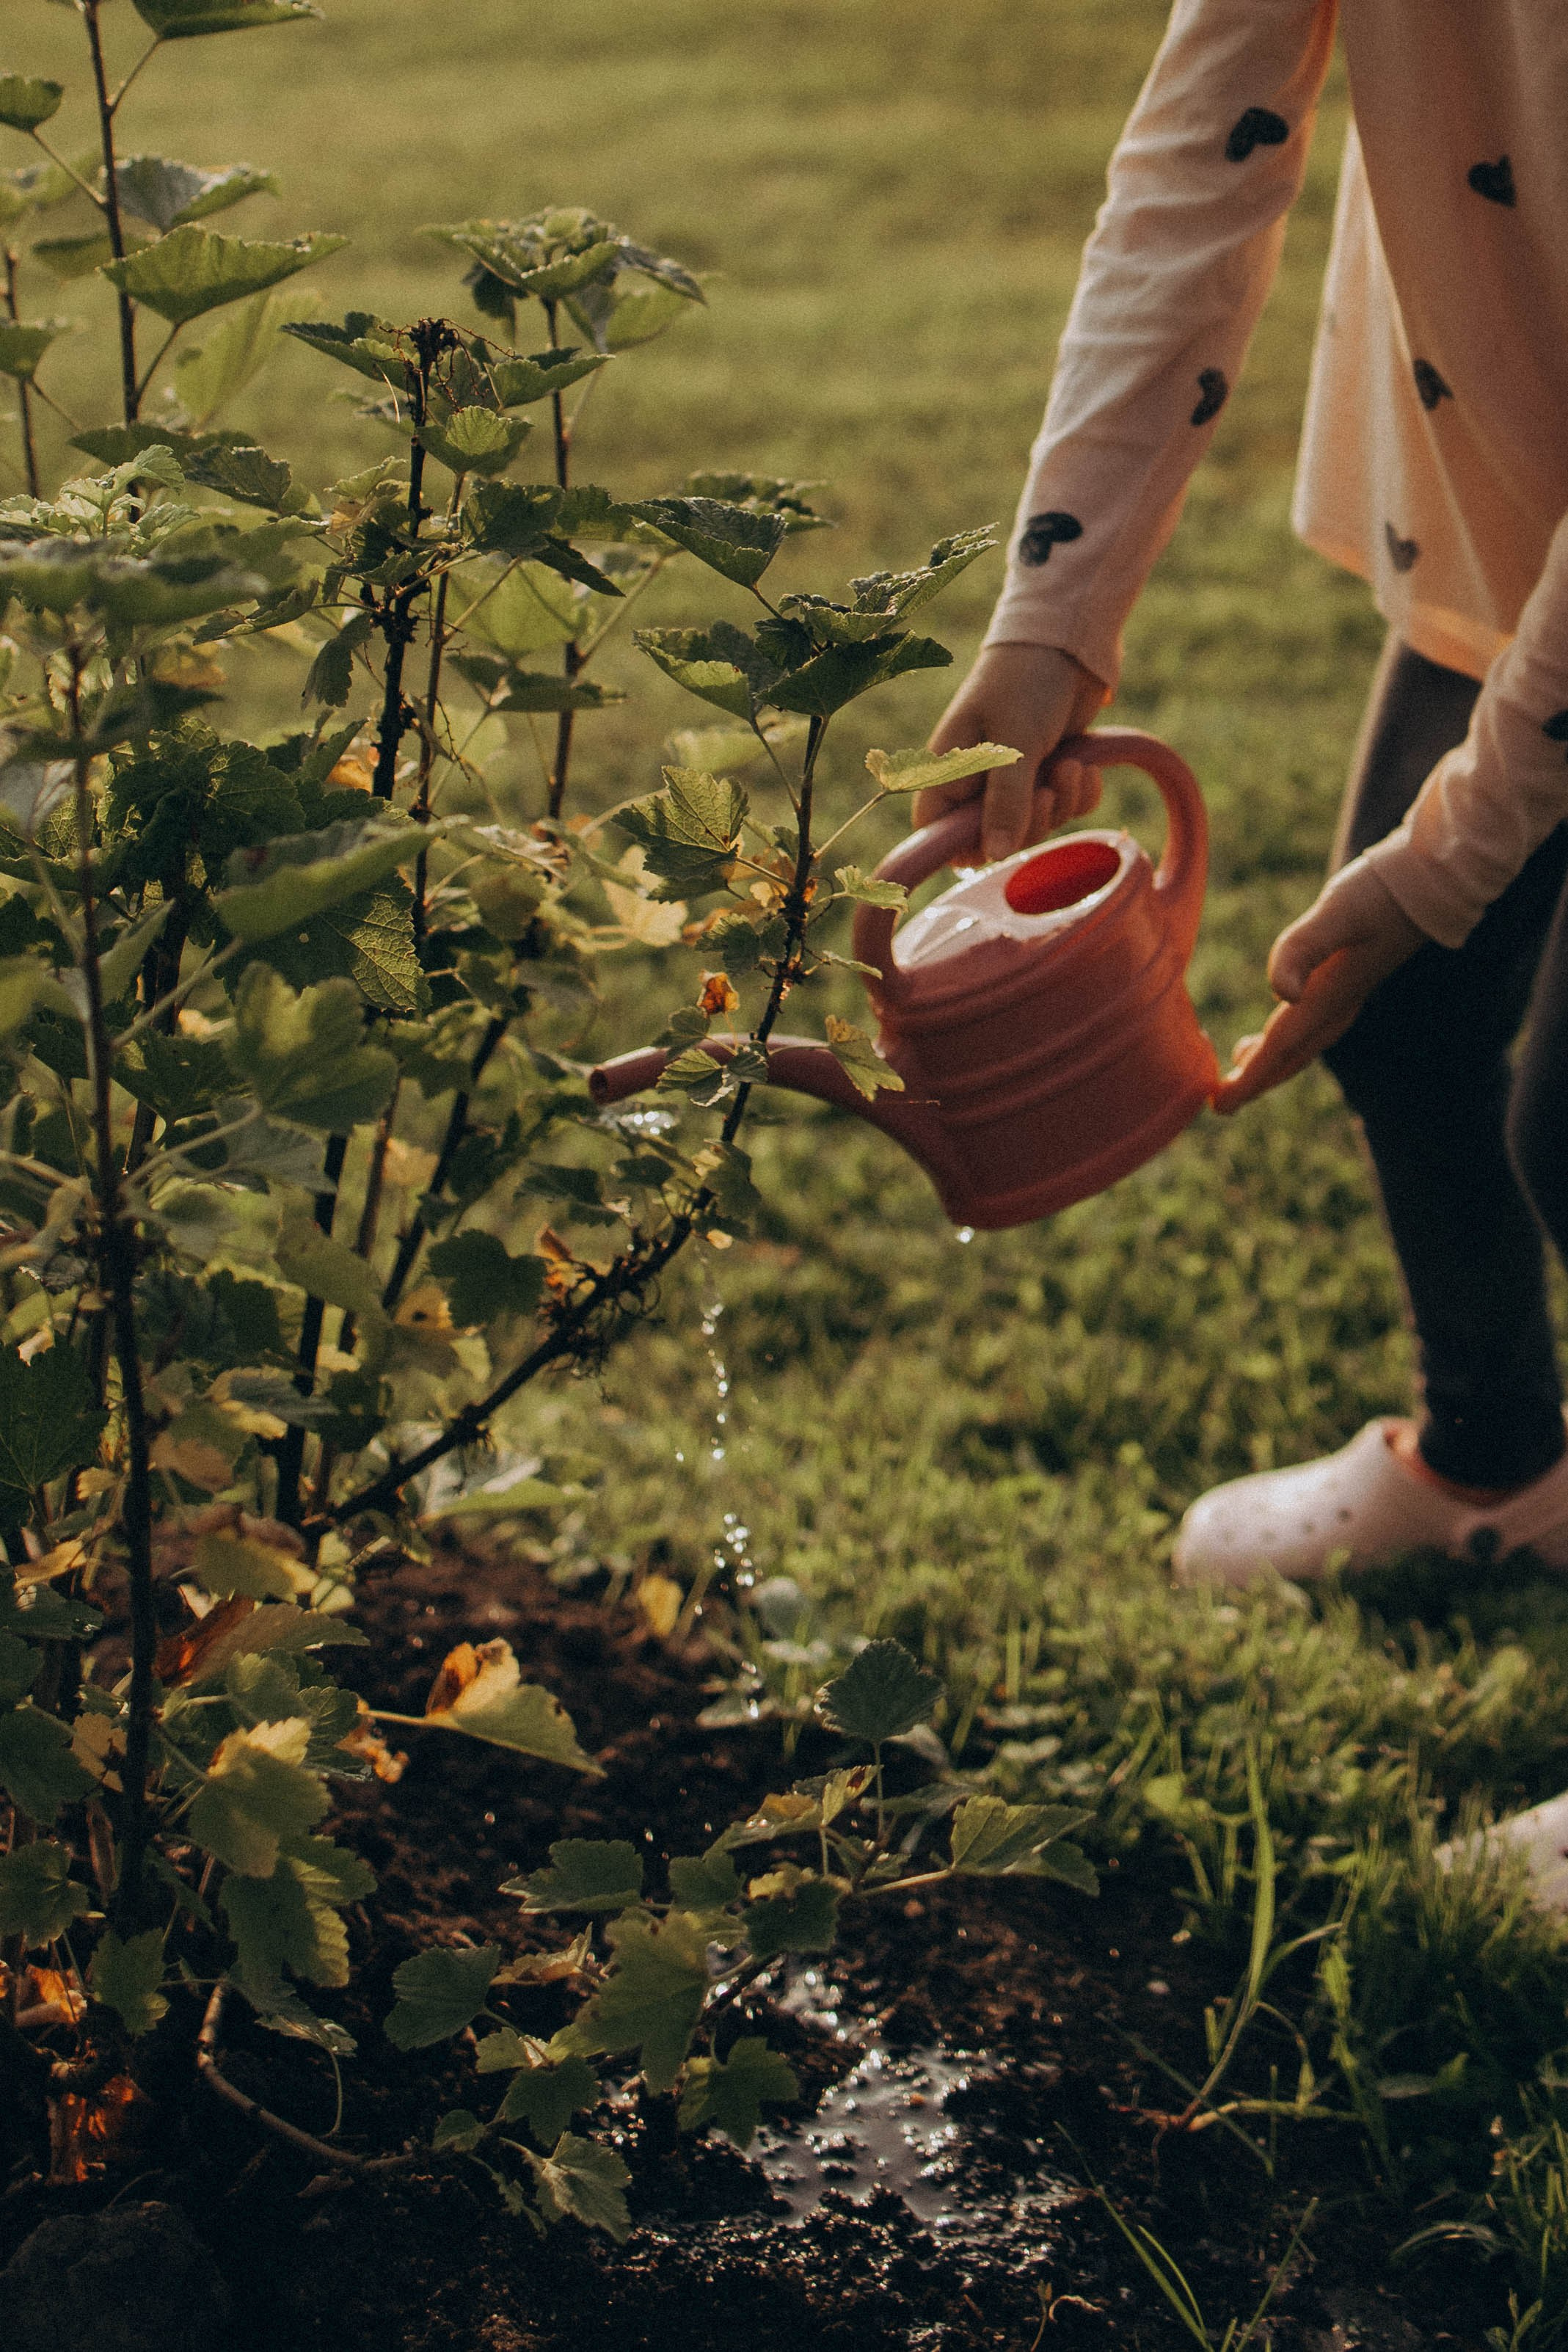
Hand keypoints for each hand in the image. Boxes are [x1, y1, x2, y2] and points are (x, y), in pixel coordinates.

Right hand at [918, 643, 1108, 860]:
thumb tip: (993, 855)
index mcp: (950, 771)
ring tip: (1072, 766)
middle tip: (1048, 789)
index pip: (937, 832)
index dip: (963, 846)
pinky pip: (1065, 809)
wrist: (1068, 642)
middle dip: (1030, 821)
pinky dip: (1080, 795)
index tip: (998, 840)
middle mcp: (978, 781)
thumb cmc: (1025, 682)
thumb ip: (1005, 803)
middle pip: (994, 839)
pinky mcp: (1049, 774)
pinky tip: (1086, 767)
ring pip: (1035, 826)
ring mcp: (1015, 779)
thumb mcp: (1015, 743)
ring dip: (1061, 804)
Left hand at [1213, 857, 1428, 1112]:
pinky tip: (1276, 1029)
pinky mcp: (1350, 982)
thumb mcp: (1336, 913)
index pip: (1280, 1048)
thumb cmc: (1379, 894)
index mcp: (1328, 996)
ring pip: (1304, 1044)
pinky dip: (1287, 1040)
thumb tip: (1281, 994)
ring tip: (1240, 1068)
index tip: (1218, 1105)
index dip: (1249, 1079)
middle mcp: (1339, 1004)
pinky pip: (1312, 1026)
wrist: (1430, 882)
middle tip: (1221, 1103)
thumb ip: (1303, 949)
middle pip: (1291, 1056)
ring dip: (1273, 1062)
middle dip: (1257, 1082)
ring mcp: (1347, 996)